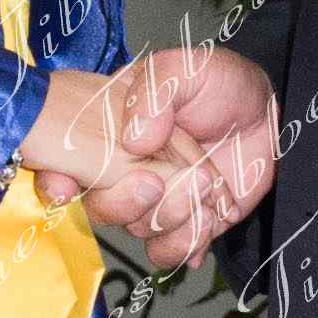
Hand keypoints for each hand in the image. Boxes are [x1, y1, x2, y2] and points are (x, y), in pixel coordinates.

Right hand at [29, 45, 277, 268]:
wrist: (264, 114)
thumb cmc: (219, 84)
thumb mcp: (186, 67)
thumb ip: (157, 90)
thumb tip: (134, 139)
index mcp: (108, 129)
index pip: (60, 162)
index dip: (53, 180)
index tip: (65, 186)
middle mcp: (122, 170)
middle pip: (98, 206)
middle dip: (125, 201)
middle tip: (159, 179)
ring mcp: (152, 200)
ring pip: (136, 230)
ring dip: (170, 216)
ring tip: (205, 187)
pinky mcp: (182, 223)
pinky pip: (167, 250)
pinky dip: (188, 241)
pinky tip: (211, 216)